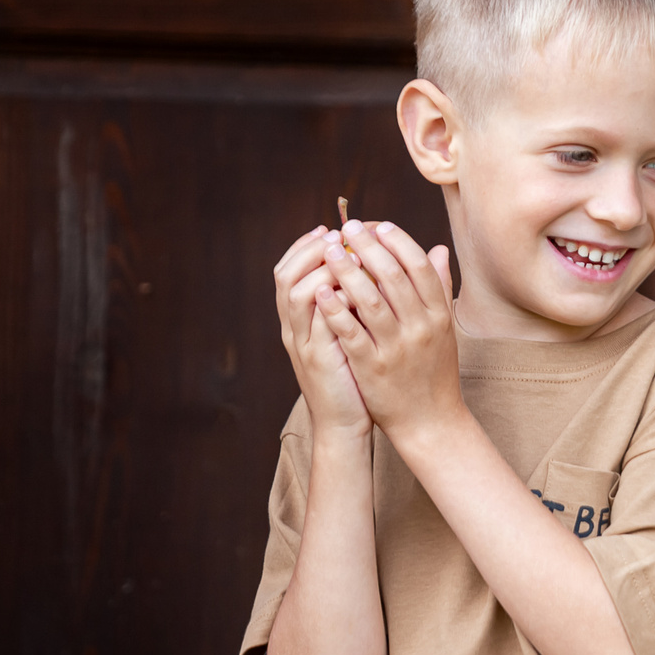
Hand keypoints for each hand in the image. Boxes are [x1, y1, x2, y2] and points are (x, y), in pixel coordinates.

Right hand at [274, 226, 367, 438]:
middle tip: (336, 234)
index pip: (290, 271)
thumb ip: (352, 303)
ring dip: (320, 269)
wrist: (345, 425)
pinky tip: (354, 288)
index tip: (329, 229)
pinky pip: (319, 324)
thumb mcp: (349, 335)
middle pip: (285, 275)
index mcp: (300, 321)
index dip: (306, 247)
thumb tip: (369, 267)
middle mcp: (294, 329)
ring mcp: (303, 345)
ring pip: (296, 295)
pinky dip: (333, 301)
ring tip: (346, 254)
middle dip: (310, 250)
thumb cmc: (352, 378)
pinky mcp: (320, 361)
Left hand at [316, 221, 463, 439]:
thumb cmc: (435, 371)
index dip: (398, 241)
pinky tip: (321, 290)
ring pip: (369, 300)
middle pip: (392, 276)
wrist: (431, 421)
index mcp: (438, 315)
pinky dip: (335, 309)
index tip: (378, 225)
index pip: (418, 266)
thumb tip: (439, 249)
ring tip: (329, 250)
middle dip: (367, 247)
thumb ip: (440, 288)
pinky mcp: (372, 367)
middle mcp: (420, 328)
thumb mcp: (445, 329)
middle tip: (348, 227)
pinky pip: (351, 332)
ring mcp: (396, 348)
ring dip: (346, 270)